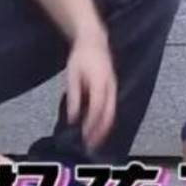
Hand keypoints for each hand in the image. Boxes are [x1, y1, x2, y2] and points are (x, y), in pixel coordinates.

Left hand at [66, 31, 116, 151]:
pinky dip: (106, 118)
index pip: (97, 109)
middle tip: (91, 145)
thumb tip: (73, 117)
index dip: (92, 125)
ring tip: (96, 140)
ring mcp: (113, 87)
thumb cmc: (81, 56)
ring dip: (105, 127)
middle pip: (108, 114)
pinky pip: (112, 106)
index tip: (84, 136)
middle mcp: (110, 87)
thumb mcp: (72, 75)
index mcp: (100, 83)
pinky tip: (99, 126)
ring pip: (112, 112)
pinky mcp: (113, 87)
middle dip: (101, 131)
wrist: (94, 40)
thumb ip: (74, 97)